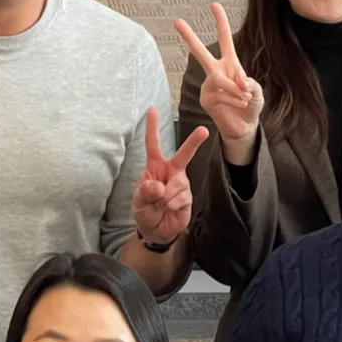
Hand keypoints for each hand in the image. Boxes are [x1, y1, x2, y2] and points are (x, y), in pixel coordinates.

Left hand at [131, 108, 207, 244]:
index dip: (152, 128)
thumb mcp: (139, 202)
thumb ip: (145, 193)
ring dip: (165, 198)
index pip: (152, 145)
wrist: (156, 231)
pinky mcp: (188, 197)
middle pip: (183, 154)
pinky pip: (181, 198)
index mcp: (154, 167)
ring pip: (178, 184)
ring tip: (160, 205)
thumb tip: (158, 186)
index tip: (152, 110)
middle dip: (193, 142)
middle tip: (203, 130)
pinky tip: (169, 209)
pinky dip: (172, 205)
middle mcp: (171, 172)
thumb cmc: (145, 211)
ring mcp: (181, 184)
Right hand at [175, 3, 263, 162]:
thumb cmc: (251, 105)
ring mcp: (209, 85)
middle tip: (177, 20)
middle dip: (189, 36)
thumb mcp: (257, 91)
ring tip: (245, 99)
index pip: (224, 40)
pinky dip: (233, 99)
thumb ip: (248, 83)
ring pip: (219, 79)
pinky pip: (220, 93)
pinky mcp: (205, 99)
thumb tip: (238, 82)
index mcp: (230, 64)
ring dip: (236, 90)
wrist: (244, 127)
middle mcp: (216, 71)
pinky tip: (238, 105)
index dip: (220, 22)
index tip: (213, 4)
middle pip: (200, 52)